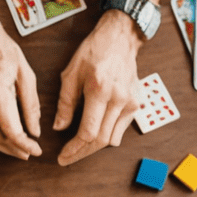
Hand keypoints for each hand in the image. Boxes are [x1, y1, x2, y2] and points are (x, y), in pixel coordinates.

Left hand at [54, 14, 145, 165]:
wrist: (120, 38)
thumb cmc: (94, 51)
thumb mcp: (71, 74)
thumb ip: (65, 103)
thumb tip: (59, 127)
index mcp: (100, 90)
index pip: (88, 132)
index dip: (74, 148)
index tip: (63, 155)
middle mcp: (119, 98)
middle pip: (101, 141)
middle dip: (82, 153)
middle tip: (68, 158)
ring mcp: (131, 102)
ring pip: (112, 139)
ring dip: (94, 147)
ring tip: (79, 147)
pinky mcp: (137, 104)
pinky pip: (121, 130)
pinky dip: (107, 136)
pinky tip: (95, 132)